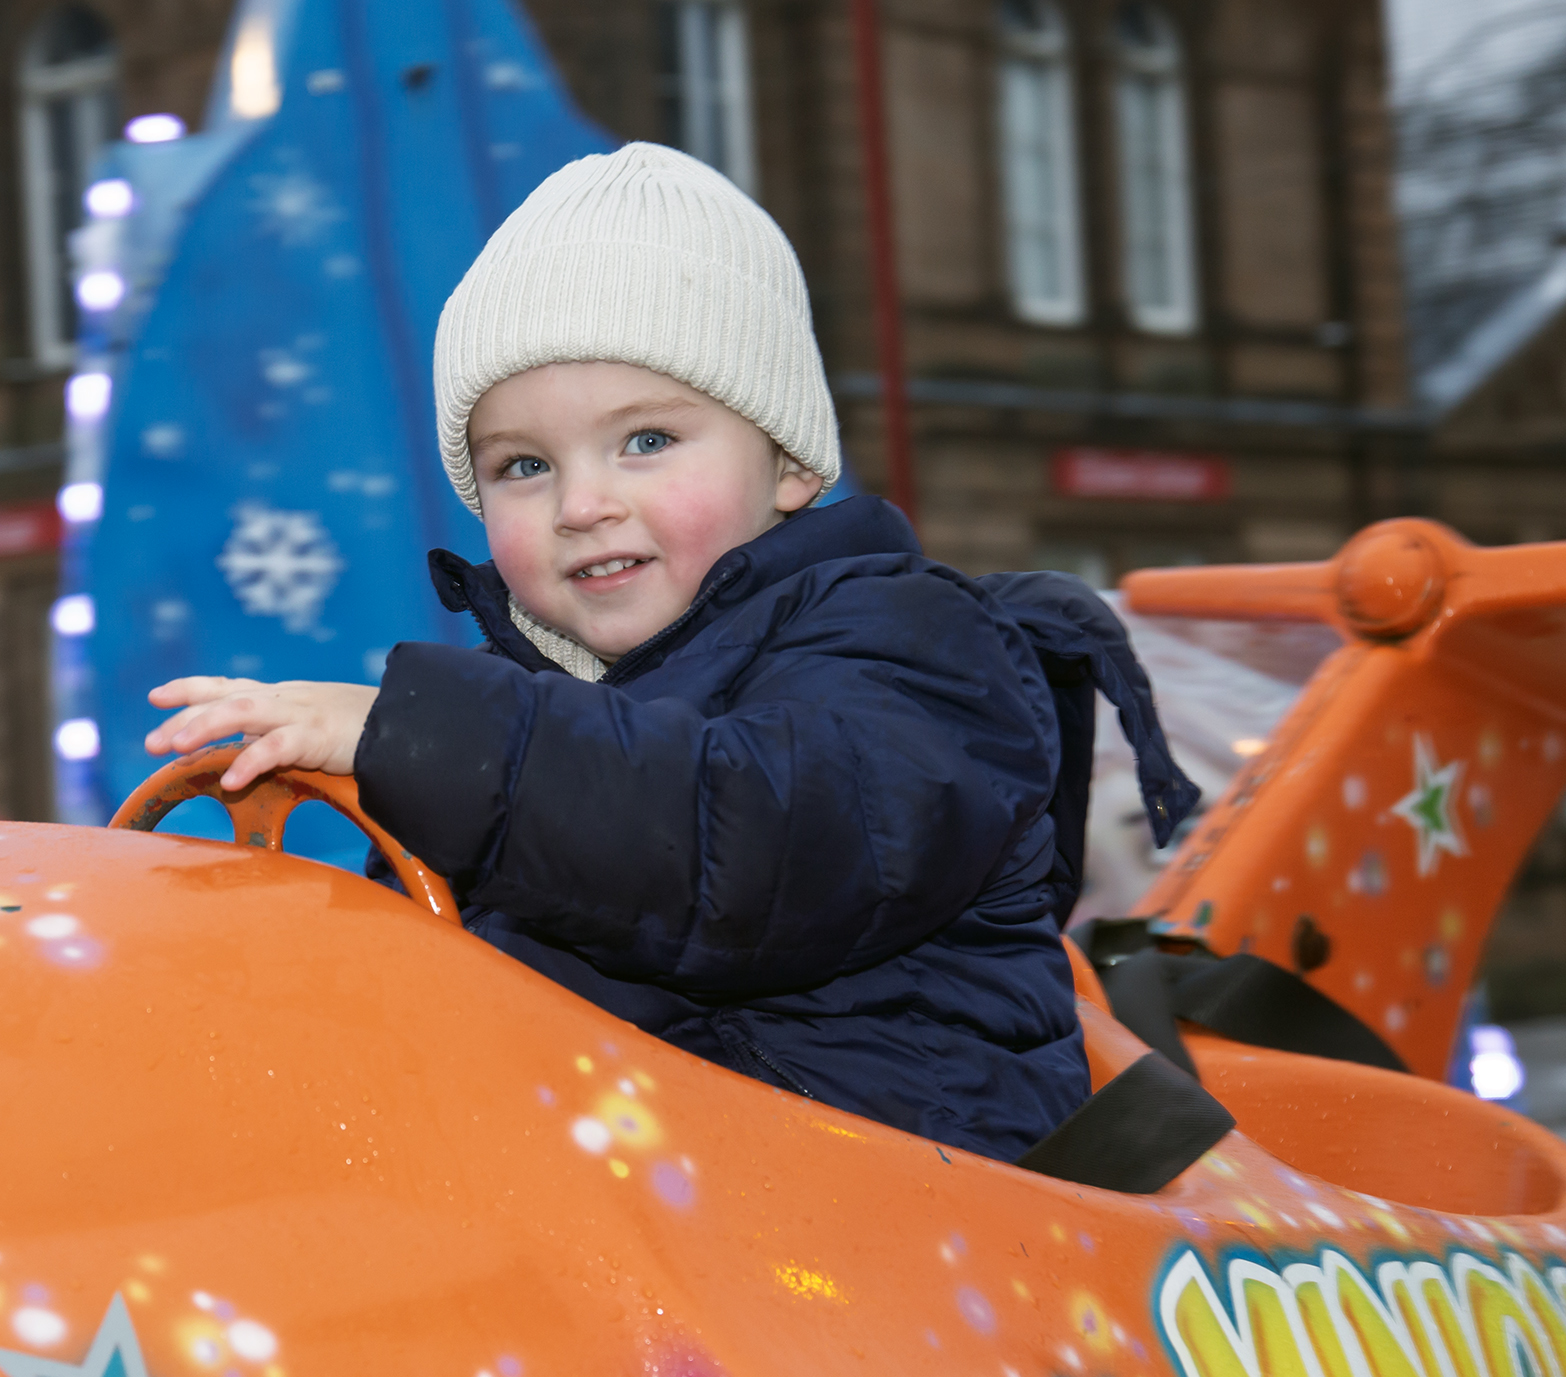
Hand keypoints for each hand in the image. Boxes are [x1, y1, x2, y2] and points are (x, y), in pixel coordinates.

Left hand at [145, 676, 378, 791]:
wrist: (410, 723)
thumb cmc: (366, 729)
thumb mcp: (317, 727)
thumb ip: (286, 737)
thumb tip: (251, 759)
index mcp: (283, 696)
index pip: (228, 686)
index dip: (190, 689)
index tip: (156, 696)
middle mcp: (286, 698)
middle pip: (225, 697)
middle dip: (184, 717)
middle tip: (152, 743)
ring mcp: (301, 713)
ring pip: (242, 710)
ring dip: (204, 727)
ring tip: (173, 748)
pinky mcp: (318, 734)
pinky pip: (277, 746)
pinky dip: (250, 761)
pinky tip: (229, 780)